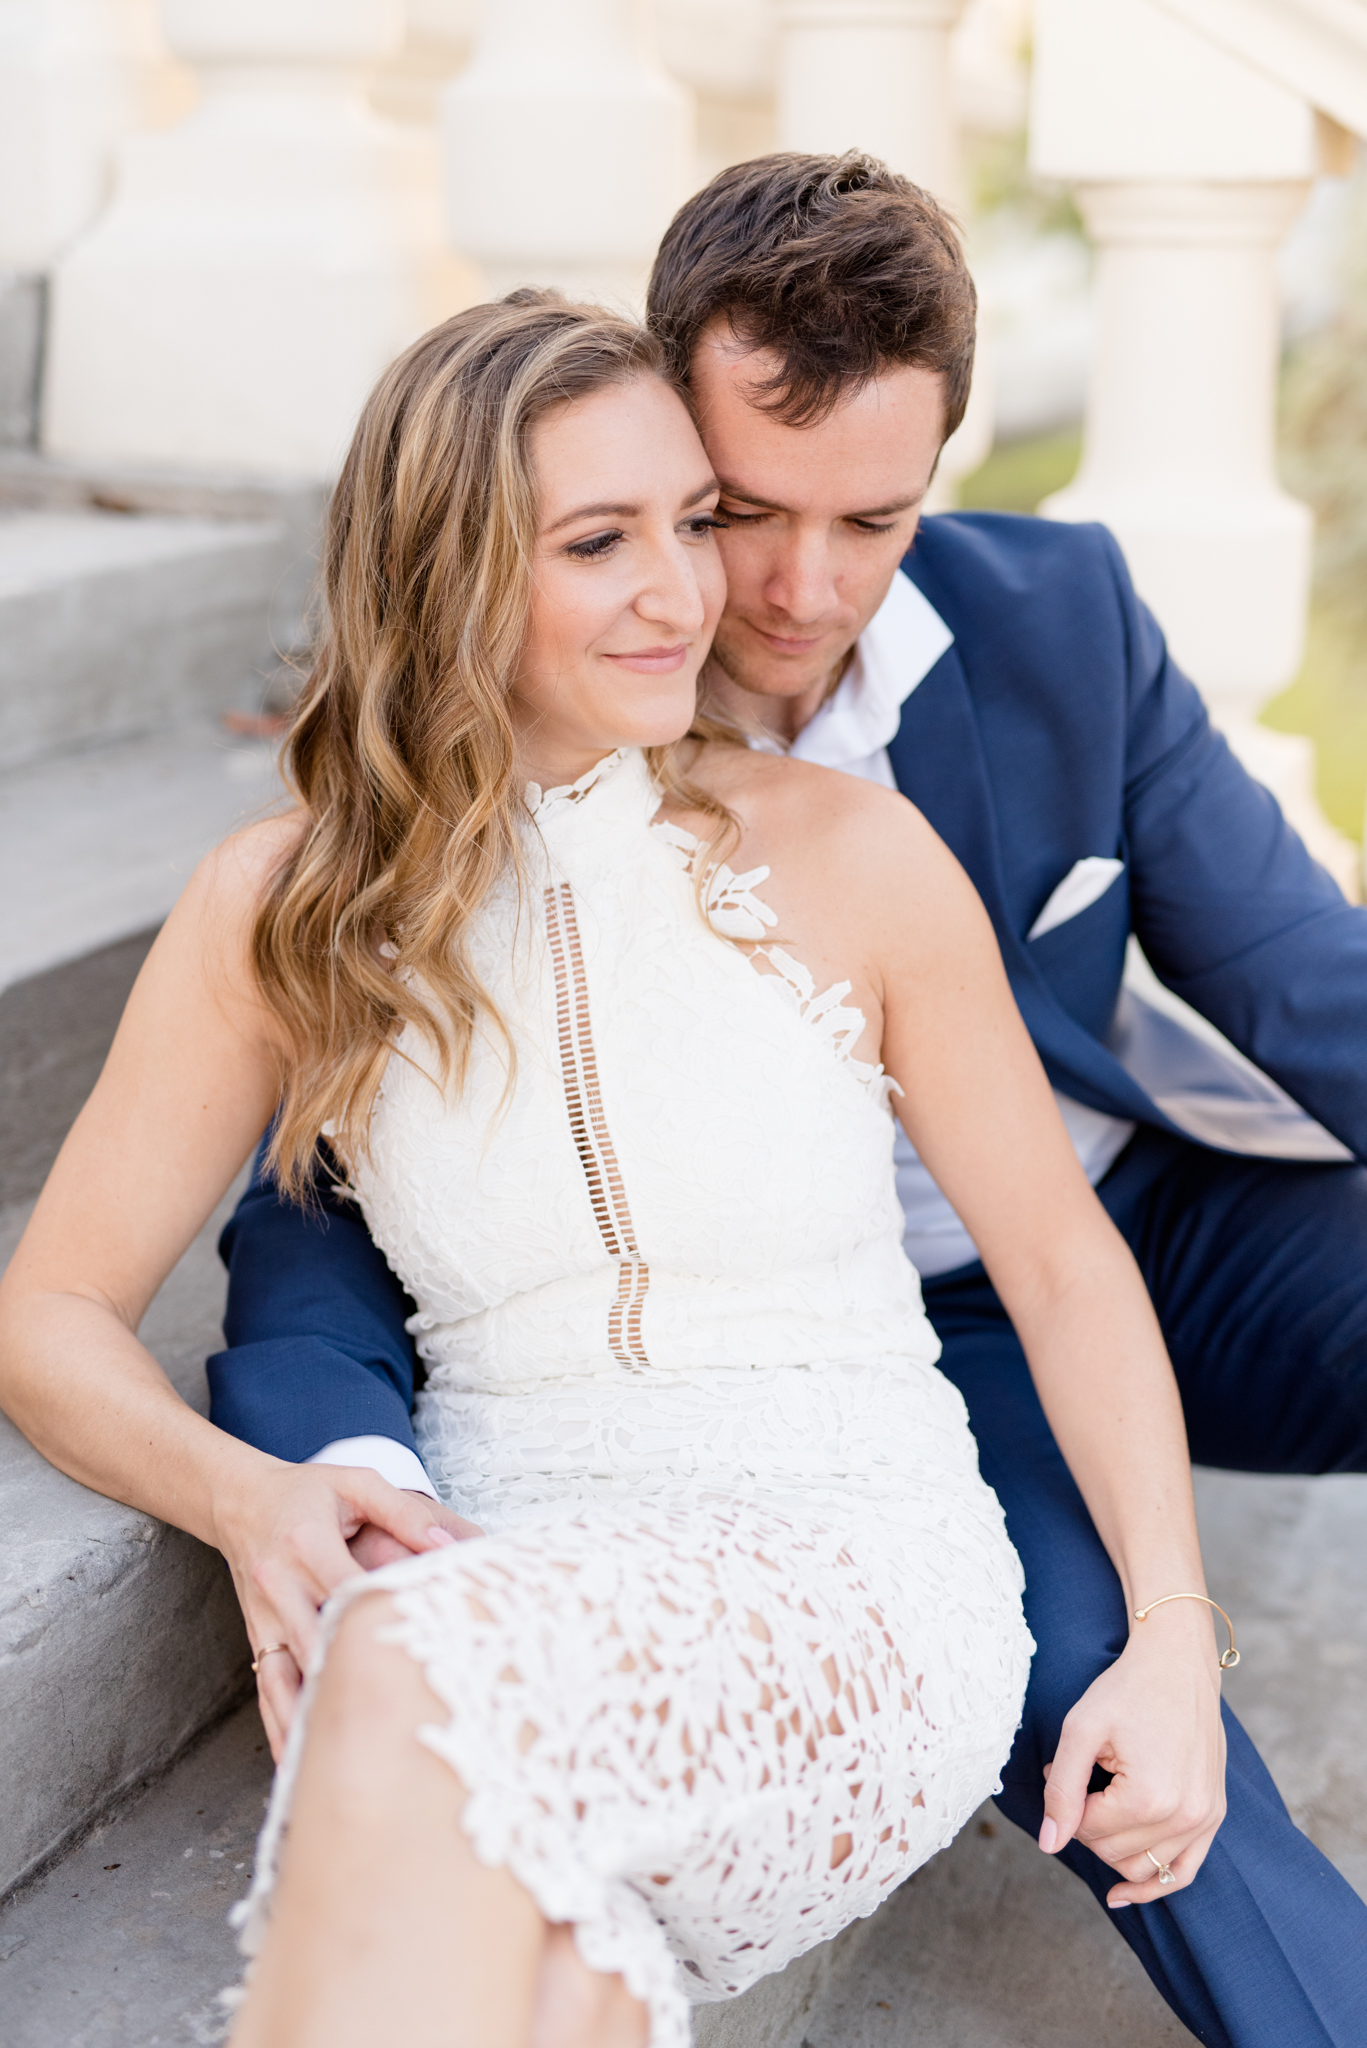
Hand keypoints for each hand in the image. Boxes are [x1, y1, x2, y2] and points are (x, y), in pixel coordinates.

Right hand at [213, 1461, 478, 1761]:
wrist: (239, 1500)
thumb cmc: (307, 1492)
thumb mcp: (356, 1483)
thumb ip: (405, 1511)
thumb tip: (448, 1543)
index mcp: (306, 1544)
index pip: (345, 1591)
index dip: (376, 1624)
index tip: (415, 1657)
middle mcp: (280, 1585)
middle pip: (316, 1645)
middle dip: (349, 1686)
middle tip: (393, 1728)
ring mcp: (265, 1617)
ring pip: (285, 1681)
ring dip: (309, 1724)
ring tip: (340, 1769)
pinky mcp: (258, 1638)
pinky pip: (268, 1691)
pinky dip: (282, 1729)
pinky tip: (296, 1767)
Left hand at [1038, 1604, 1226, 1906]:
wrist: (1178, 1663)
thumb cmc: (1127, 1690)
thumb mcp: (1081, 1730)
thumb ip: (1062, 1790)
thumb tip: (1050, 1843)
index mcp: (1149, 1798)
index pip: (1087, 1831)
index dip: (1066, 1801)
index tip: (1065, 1766)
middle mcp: (1184, 1817)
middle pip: (1113, 1852)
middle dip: (1086, 1822)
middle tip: (1084, 1776)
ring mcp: (1205, 1820)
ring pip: (1143, 1867)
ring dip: (1113, 1844)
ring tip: (1103, 1800)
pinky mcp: (1214, 1816)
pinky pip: (1184, 1871)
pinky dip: (1154, 1885)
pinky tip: (1122, 1894)